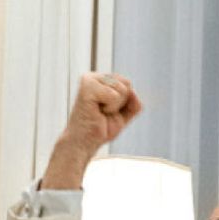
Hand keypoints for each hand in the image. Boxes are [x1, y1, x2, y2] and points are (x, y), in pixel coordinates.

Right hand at [42, 73, 142, 188]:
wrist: (85, 142)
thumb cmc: (101, 128)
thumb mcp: (124, 114)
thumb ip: (133, 102)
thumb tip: (133, 91)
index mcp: (100, 80)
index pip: (127, 83)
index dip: (125, 102)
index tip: (108, 110)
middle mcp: (93, 77)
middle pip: (127, 84)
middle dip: (121, 103)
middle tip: (104, 112)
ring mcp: (88, 80)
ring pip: (122, 89)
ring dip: (115, 107)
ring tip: (100, 112)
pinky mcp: (87, 87)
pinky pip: (114, 95)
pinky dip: (111, 108)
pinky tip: (97, 112)